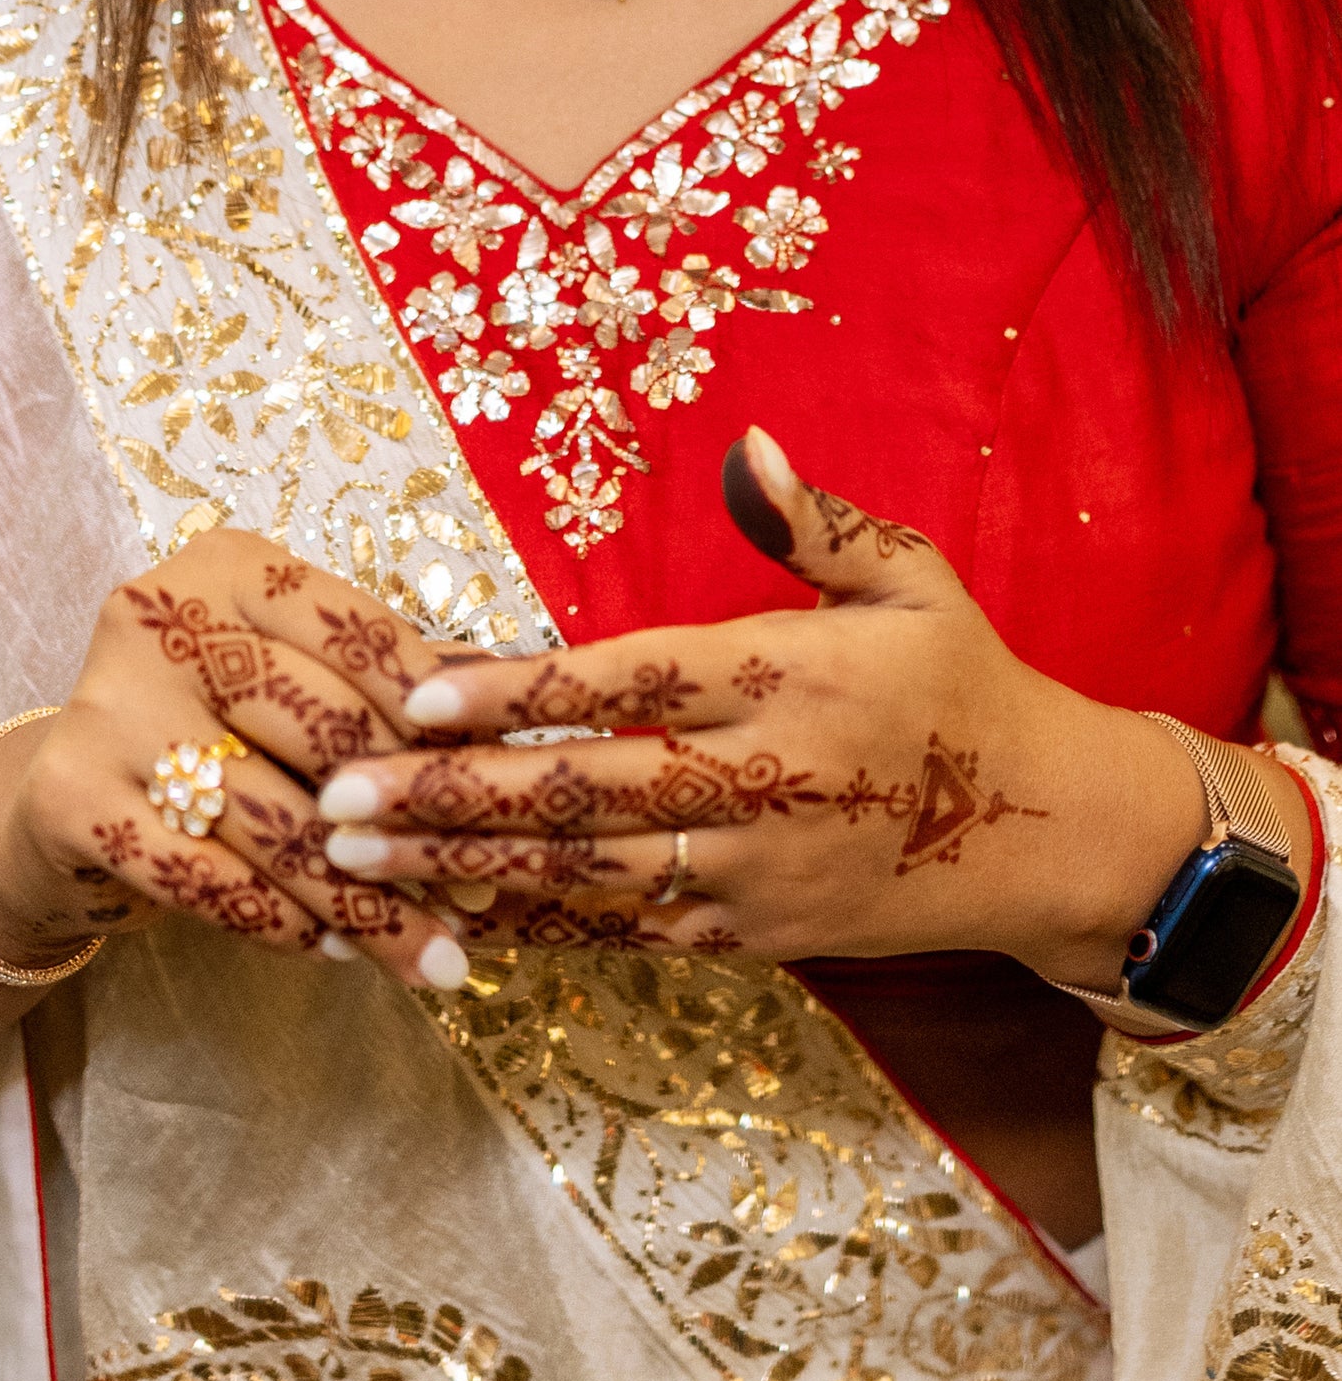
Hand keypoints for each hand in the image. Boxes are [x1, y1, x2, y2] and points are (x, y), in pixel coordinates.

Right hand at [0, 529, 476, 991]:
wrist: (68, 794)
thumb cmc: (215, 729)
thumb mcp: (296, 684)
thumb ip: (387, 692)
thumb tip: (509, 725)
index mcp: (232, 568)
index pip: (358, 637)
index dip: (436, 715)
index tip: (498, 781)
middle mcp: (162, 619)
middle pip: (322, 730)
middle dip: (410, 820)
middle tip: (478, 888)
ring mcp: (108, 704)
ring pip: (273, 817)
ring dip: (364, 899)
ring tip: (433, 953)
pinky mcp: (71, 796)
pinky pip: (208, 876)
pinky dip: (284, 921)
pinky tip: (342, 950)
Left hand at [317, 429, 1217, 985]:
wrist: (1044, 832)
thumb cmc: (963, 684)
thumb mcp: (913, 579)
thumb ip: (816, 522)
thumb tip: (743, 445)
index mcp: (790, 677)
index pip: (631, 681)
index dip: (520, 690)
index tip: (421, 694)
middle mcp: (764, 781)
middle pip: (585, 791)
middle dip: (450, 799)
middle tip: (335, 798)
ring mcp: (755, 871)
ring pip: (586, 875)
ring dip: (465, 869)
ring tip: (354, 865)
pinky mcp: (754, 934)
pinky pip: (627, 933)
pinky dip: (537, 923)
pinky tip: (450, 915)